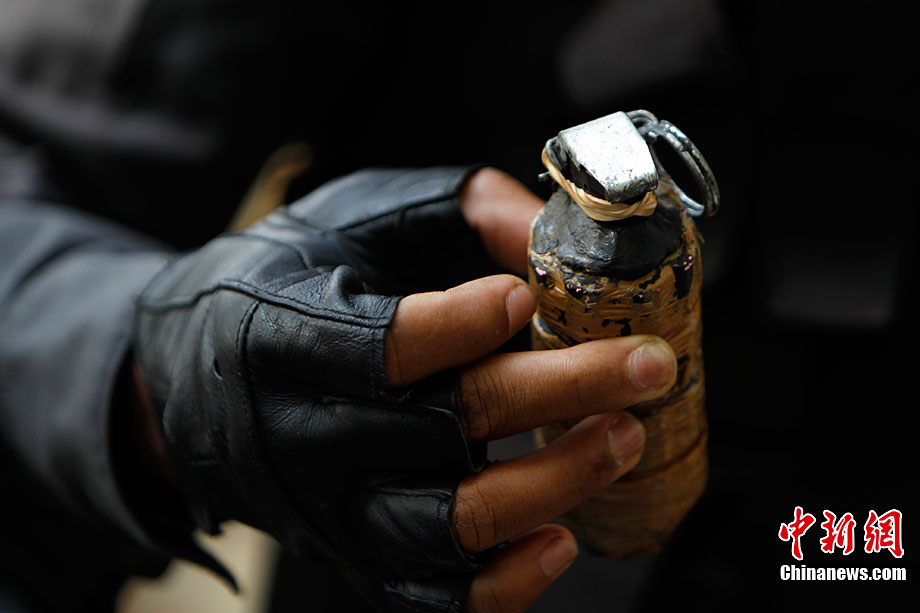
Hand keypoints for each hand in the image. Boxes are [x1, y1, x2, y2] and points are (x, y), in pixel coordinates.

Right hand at [132, 167, 675, 611]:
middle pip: (444, 427)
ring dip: (551, 484)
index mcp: (283, 336)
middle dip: (559, 394)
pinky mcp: (351, 556)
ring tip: (621, 438)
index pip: (379, 345)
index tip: (529, 297)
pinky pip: (432, 598)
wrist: (188, 380)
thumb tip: (553, 231)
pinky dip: (503, 583)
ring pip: (449, 524)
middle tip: (645, 366)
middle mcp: (304, 434)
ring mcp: (329, 509)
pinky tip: (558, 540)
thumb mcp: (351, 222)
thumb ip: (455, 212)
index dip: (457, 326)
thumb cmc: (281, 287)